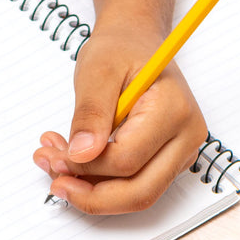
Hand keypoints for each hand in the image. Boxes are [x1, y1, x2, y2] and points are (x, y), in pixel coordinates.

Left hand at [31, 26, 205, 213]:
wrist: (136, 44)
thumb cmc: (121, 50)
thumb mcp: (97, 69)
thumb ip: (90, 113)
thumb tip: (82, 155)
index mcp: (174, 110)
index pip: (126, 160)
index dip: (86, 167)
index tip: (54, 154)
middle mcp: (186, 138)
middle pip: (139, 193)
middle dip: (90, 194)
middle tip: (53, 179)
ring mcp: (180, 153)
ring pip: (135, 195)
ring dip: (91, 190)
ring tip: (55, 161)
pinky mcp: (166, 162)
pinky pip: (133, 186)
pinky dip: (99, 182)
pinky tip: (71, 160)